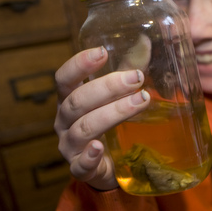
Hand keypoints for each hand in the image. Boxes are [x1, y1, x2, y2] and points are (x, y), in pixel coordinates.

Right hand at [54, 47, 150, 190]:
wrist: (109, 168)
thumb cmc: (110, 125)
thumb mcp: (117, 96)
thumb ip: (128, 70)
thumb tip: (147, 41)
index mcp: (69, 100)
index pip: (64, 79)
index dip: (79, 64)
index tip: (102, 52)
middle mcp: (64, 122)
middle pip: (77, 101)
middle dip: (107, 88)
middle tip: (136, 78)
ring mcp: (70, 147)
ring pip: (84, 129)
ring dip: (112, 113)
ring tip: (141, 101)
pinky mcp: (81, 169)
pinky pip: (80, 165)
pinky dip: (89, 156)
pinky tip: (100, 148)